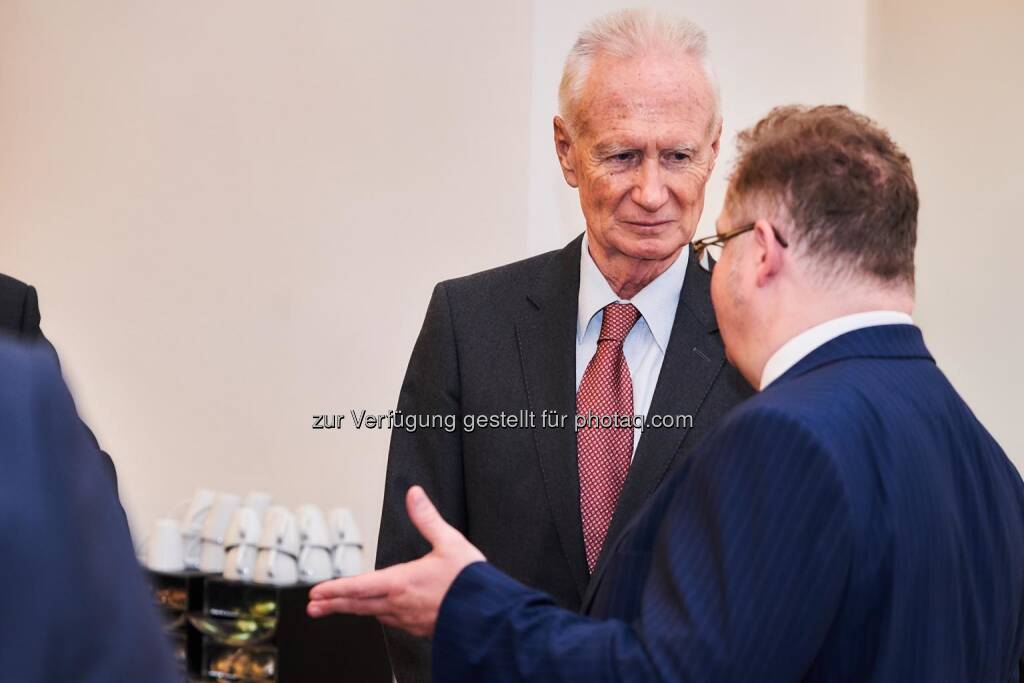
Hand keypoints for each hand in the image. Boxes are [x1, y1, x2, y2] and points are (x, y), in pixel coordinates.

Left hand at [307, 485, 484, 636]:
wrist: (491, 616)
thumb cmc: (470, 583)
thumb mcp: (449, 541)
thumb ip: (427, 518)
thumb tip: (414, 495)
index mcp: (401, 583)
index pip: (357, 586)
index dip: (334, 589)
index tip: (315, 592)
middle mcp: (400, 605)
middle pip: (358, 605)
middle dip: (333, 605)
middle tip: (314, 607)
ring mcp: (410, 620)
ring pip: (374, 615)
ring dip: (355, 610)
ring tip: (342, 608)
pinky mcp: (421, 629)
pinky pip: (393, 622)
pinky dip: (380, 615)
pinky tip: (382, 613)